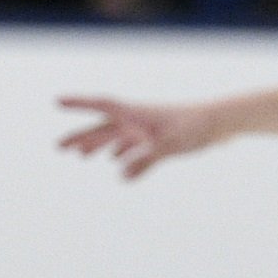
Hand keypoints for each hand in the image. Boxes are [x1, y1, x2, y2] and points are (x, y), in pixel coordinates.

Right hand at [57, 94, 223, 177]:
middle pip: (102, 127)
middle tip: (58, 148)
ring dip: (97, 146)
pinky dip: (122, 152)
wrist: (221, 122)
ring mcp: (148, 127)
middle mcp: (137, 119)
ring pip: (116, 136)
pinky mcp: (160, 136)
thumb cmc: (194, 127)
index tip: (56, 101)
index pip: (101, 105)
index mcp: (135, 114)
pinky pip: (134, 145)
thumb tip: (121, 176)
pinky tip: (117, 162)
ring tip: (80, 157)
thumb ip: (145, 160)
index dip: (78, 103)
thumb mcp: (168, 145)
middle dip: (80, 136)